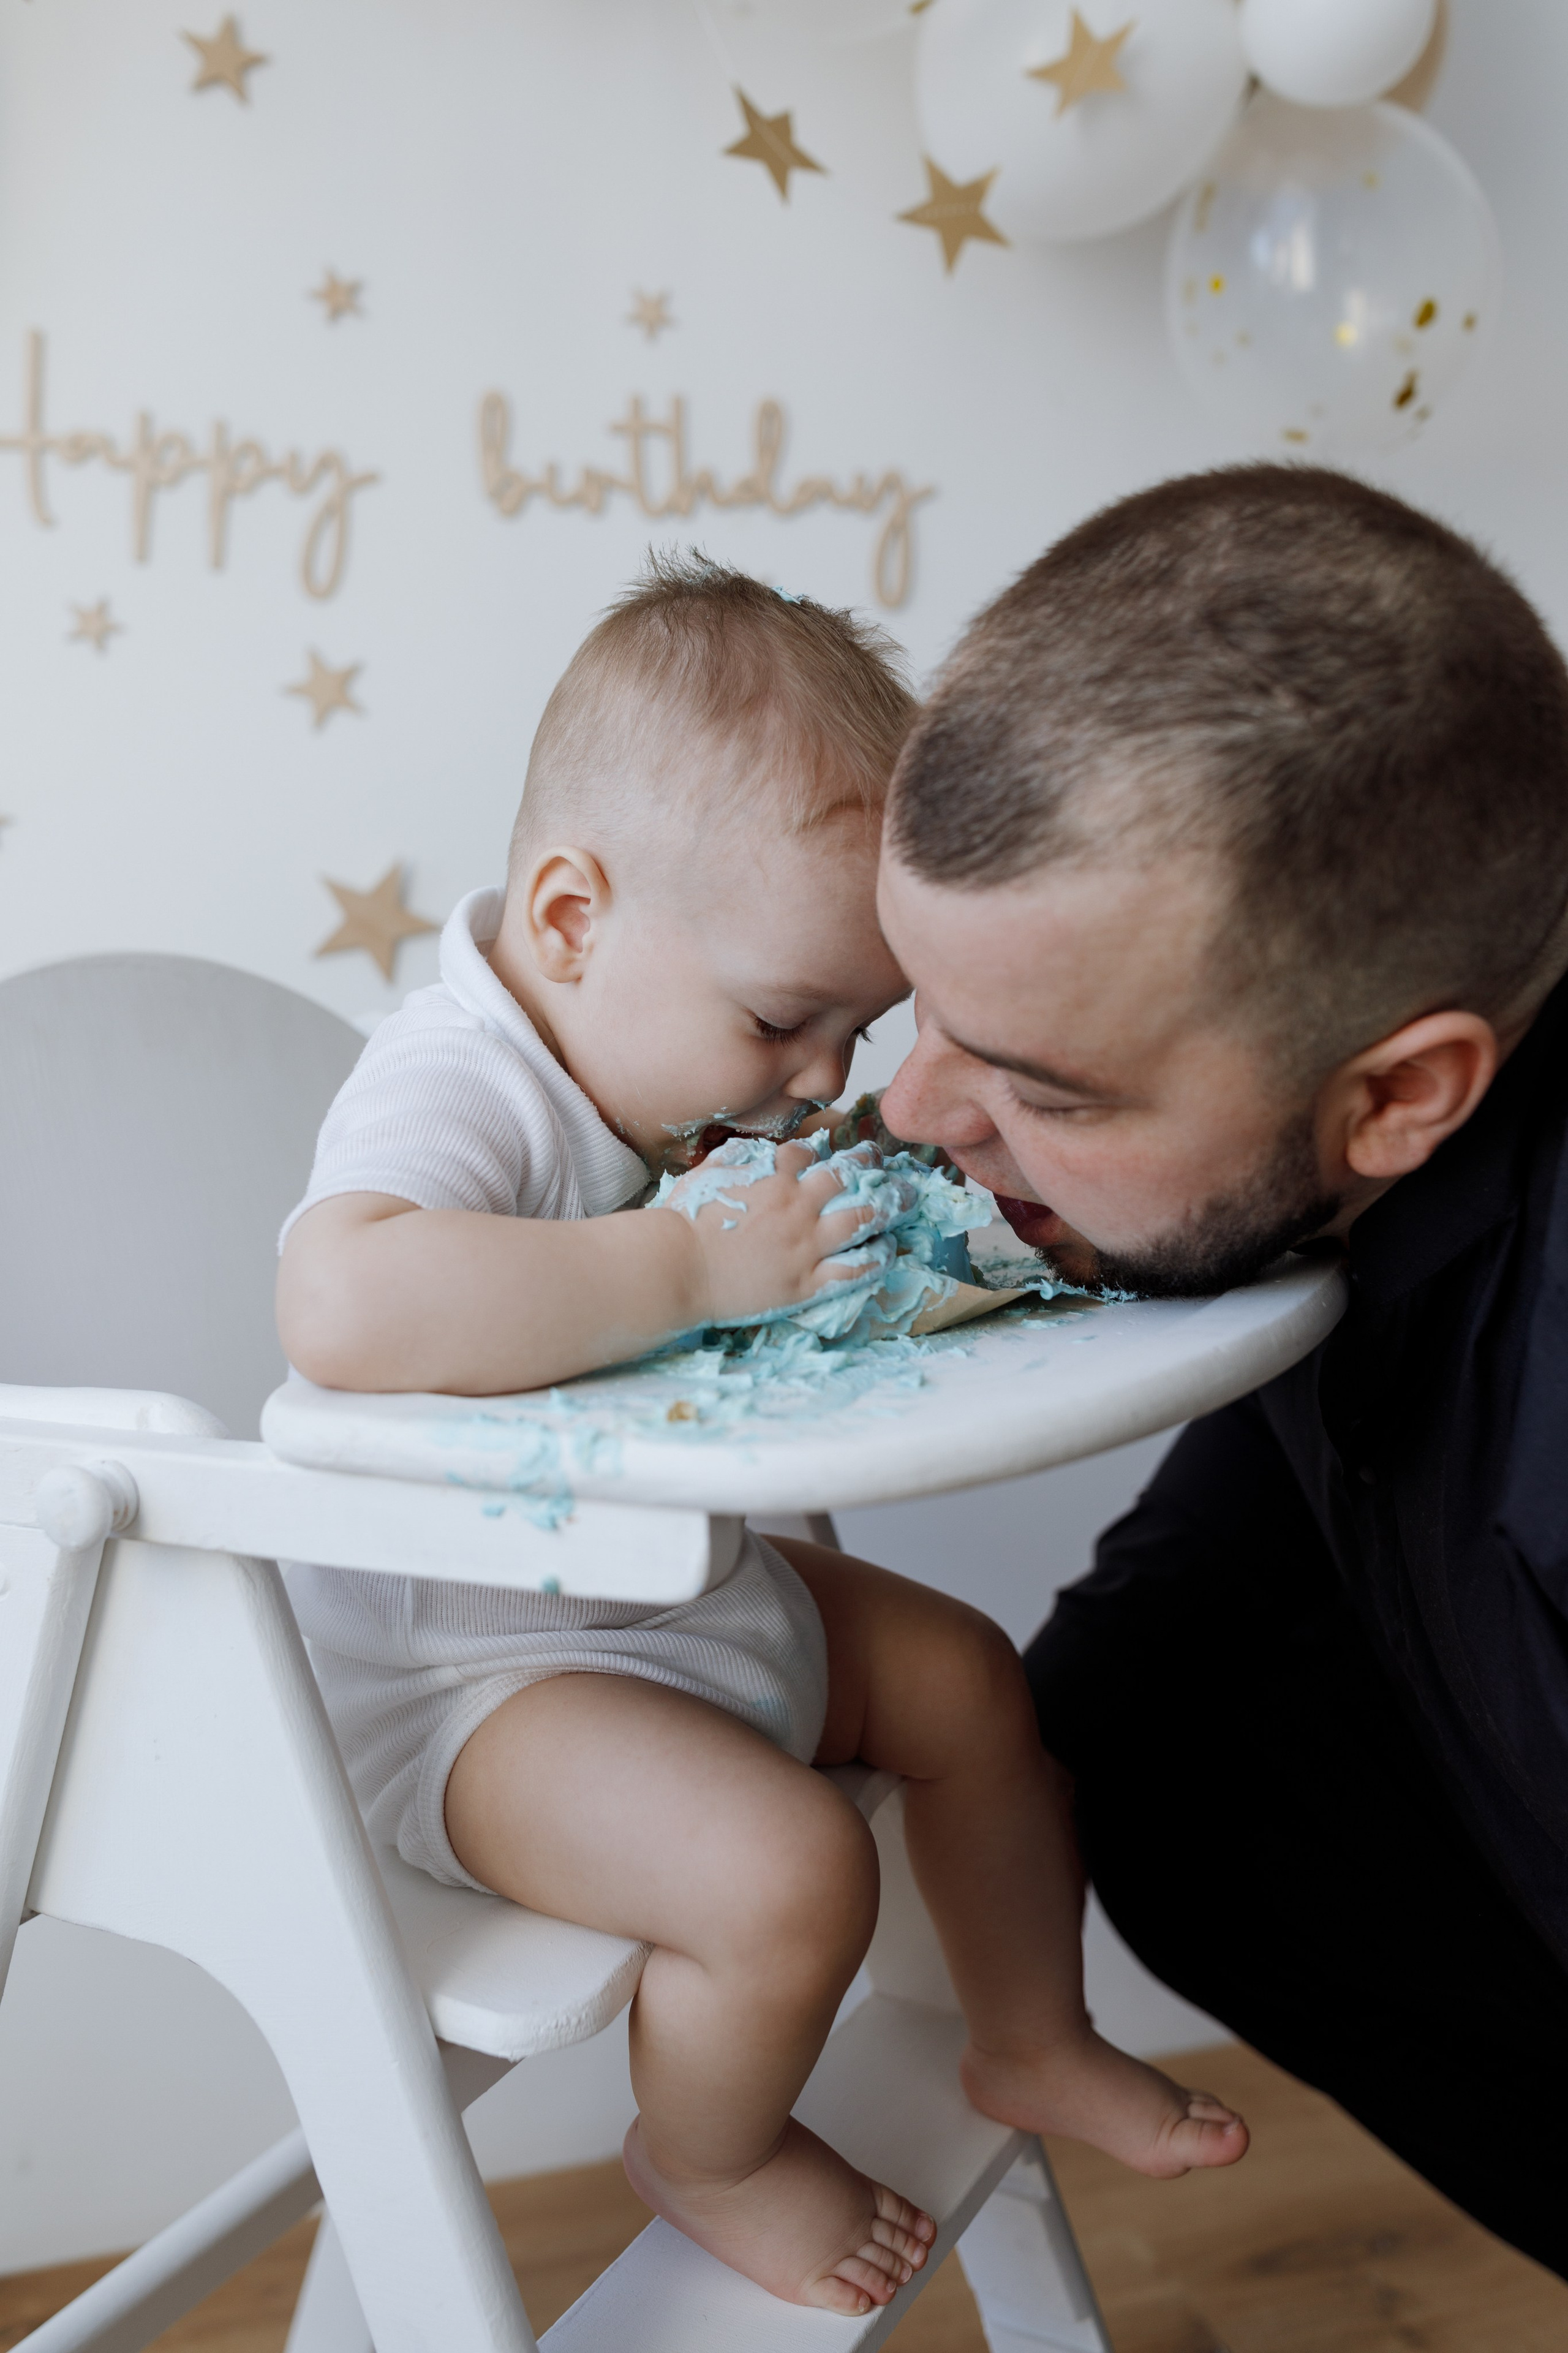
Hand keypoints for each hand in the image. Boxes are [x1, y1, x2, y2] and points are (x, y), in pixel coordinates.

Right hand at [663, 1142, 880, 1326]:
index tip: (833, 1153)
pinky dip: (877, 1256)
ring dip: (891, 1205)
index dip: (824, 1151)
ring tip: (906, 1198)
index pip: (809, 1153)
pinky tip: (887, 1248)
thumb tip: (759, 1151)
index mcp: (772, 1177)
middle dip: (870, 1165)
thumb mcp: (708, 1175)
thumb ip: (737, 1158)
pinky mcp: (807, 1283)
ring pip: (864, 1218)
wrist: (676, 1268)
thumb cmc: (682, 1223)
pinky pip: (855, 1268)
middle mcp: (797, 1206)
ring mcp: (806, 1245)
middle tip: (881, 1163)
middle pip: (848, 1176)